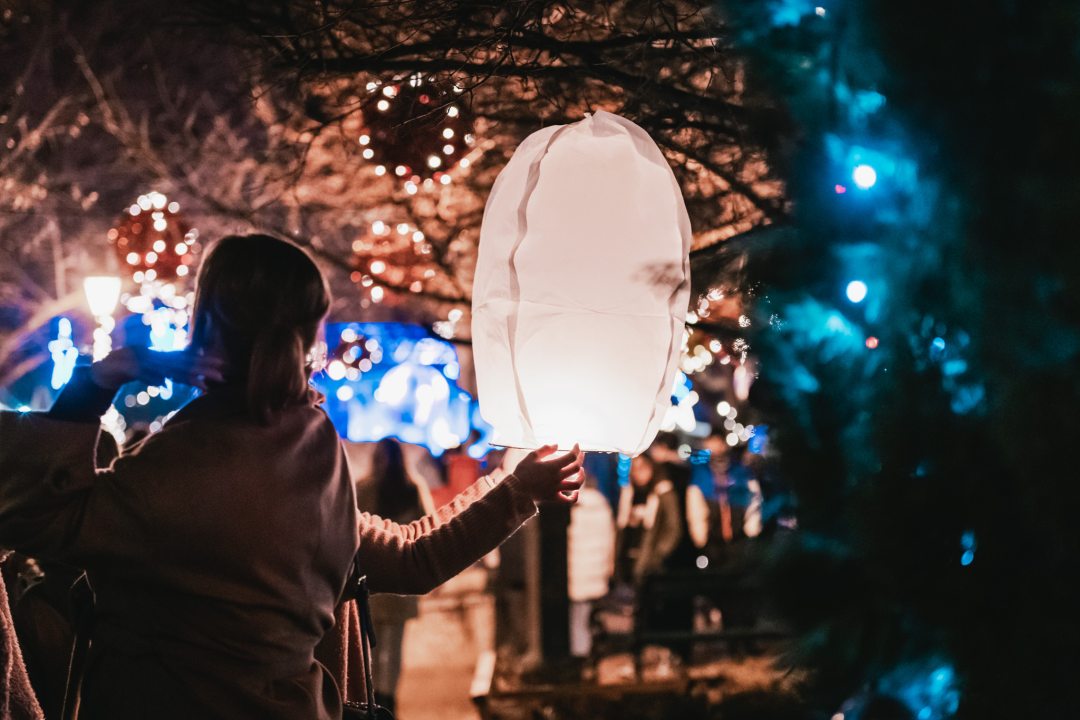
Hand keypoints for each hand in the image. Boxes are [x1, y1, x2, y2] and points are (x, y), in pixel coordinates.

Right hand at [89, 346, 226, 390]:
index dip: (204, 363)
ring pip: (166, 369)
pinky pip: (142, 374)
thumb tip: (164, 383)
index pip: (186, 360)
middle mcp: (156, 358)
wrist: (102, 367)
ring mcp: (144, 362)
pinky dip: (152, 378)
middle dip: (203, 370)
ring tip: (202, 384)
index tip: (222, 367)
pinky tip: (163, 385)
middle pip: (182, 364)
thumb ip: (155, 376)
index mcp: (160, 358)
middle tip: (222, 375)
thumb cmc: (125, 370)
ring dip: (184, 377)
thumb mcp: (142, 373)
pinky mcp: (129, 368)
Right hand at [512, 444, 584, 504]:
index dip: (577, 449)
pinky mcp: (554, 498)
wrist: (515, 489)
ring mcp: (557, 489)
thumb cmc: (522, 471)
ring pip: (577, 484)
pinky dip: (575, 497)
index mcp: (553, 466)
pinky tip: (576, 492)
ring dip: (581, 477)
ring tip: (580, 471)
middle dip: (581, 459)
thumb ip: (545, 449)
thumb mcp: (531, 456)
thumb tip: (556, 445)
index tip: (576, 445)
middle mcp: (557, 478)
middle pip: (577, 468)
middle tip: (580, 455)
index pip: (572, 456)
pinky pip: (568, 501)